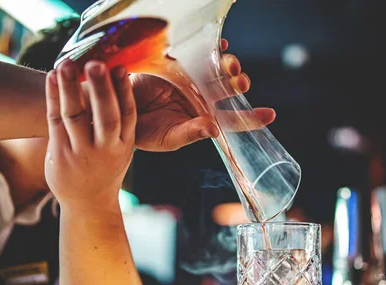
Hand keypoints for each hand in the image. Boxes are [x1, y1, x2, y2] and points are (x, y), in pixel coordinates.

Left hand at [44, 59, 134, 210]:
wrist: (89, 204)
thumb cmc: (105, 168)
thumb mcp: (121, 149)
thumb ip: (119, 123)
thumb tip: (114, 81)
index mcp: (125, 145)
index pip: (127, 115)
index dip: (125, 91)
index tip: (121, 67)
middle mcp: (106, 149)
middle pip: (106, 116)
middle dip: (101, 90)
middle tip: (96, 64)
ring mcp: (82, 153)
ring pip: (76, 116)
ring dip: (70, 88)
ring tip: (67, 63)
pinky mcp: (60, 154)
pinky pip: (55, 121)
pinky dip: (53, 97)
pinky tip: (52, 77)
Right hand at [130, 39, 275, 150]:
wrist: (116, 109)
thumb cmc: (143, 131)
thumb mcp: (168, 138)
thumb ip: (191, 133)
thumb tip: (214, 129)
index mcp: (203, 119)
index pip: (233, 120)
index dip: (252, 118)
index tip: (270, 114)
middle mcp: (202, 99)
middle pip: (229, 90)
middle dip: (239, 84)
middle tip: (240, 83)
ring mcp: (192, 80)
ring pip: (219, 70)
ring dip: (229, 67)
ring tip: (231, 67)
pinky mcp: (179, 64)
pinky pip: (200, 53)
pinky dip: (213, 48)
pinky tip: (220, 46)